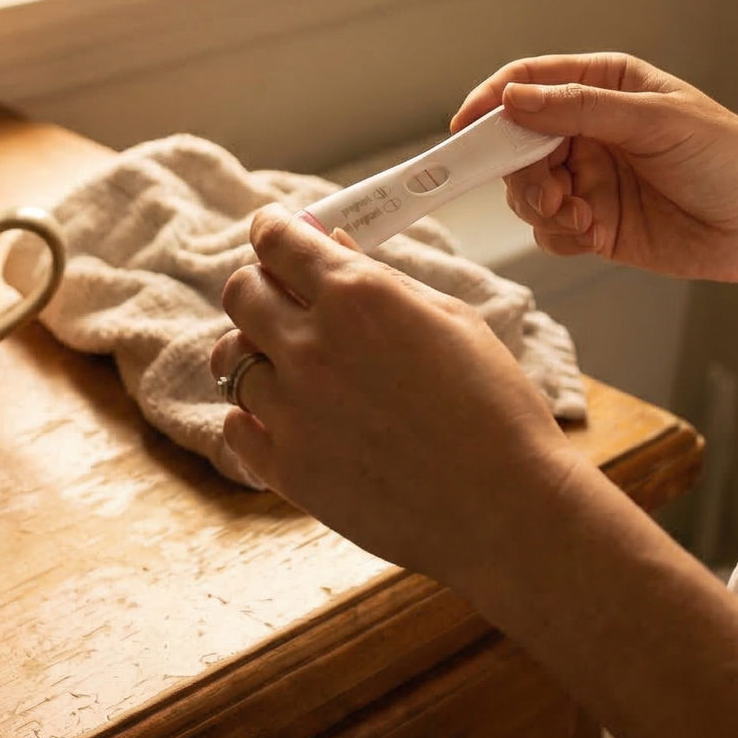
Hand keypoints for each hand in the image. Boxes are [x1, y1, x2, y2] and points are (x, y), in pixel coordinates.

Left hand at [212, 207, 575, 582]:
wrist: (506, 508)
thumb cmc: (495, 407)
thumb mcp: (451, 320)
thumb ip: (379, 279)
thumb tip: (331, 245)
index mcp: (357, 296)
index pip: (278, 241)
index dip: (271, 229)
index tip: (271, 231)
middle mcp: (312, 345)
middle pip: (241, 293)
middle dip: (259, 285)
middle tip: (282, 298)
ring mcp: (293, 410)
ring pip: (231, 360)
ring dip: (254, 353)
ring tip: (289, 366)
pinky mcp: (287, 469)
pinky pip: (235, 426)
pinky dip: (252, 417)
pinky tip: (287, 418)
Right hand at [453, 53, 737, 287]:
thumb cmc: (731, 157)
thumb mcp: (654, 120)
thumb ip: (580, 110)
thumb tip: (513, 100)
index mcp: (605, 86)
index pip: (530, 82)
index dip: (492, 101)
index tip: (464, 127)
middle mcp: (591, 130)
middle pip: (518, 142)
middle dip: (519, 169)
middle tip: (545, 190)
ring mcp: (591, 178)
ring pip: (527, 190)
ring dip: (540, 205)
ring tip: (576, 215)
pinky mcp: (596, 225)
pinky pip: (550, 230)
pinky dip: (559, 234)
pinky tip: (593, 233)